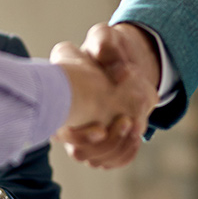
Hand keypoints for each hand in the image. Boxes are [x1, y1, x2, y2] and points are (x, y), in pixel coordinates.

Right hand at [51, 22, 159, 168]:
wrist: (123, 62)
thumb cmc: (107, 49)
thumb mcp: (104, 38)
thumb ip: (105, 45)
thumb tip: (118, 72)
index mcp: (63, 99)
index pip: (61, 130)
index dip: (78, 136)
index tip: (100, 129)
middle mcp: (71, 123)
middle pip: (80, 153)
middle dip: (105, 143)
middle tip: (125, 121)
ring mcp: (88, 136)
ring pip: (97, 160)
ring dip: (118, 147)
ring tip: (134, 125)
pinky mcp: (107, 142)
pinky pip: (113, 160)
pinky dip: (126, 152)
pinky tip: (136, 135)